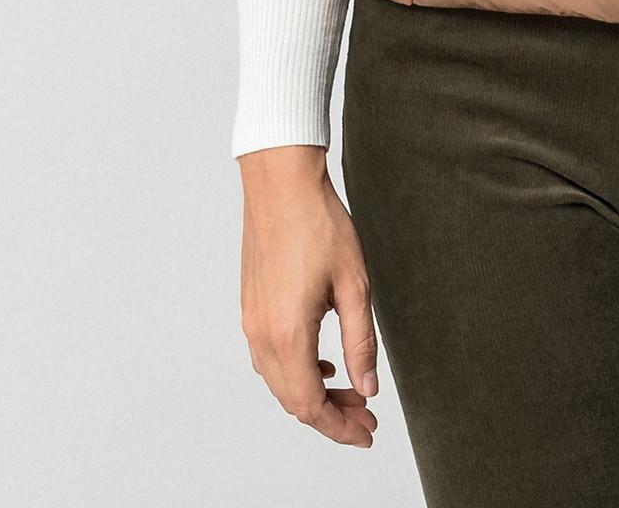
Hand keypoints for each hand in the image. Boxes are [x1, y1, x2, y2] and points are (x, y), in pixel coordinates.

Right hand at [239, 145, 379, 446]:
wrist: (281, 184)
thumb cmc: (320, 225)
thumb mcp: (355, 284)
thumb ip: (360, 342)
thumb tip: (368, 387)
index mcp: (288, 334)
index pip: (311, 405)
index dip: (340, 427)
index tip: (367, 433)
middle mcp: (262, 336)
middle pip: (293, 401)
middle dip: (331, 415)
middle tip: (366, 416)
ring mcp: (251, 323)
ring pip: (280, 383)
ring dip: (313, 394)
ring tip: (351, 391)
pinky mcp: (250, 308)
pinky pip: (269, 360)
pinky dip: (296, 373)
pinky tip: (323, 364)